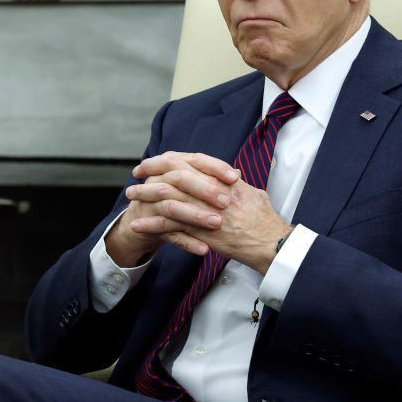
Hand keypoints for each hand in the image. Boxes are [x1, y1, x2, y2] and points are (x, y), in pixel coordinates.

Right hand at [104, 152, 237, 265]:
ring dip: (195, 215)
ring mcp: (151, 203)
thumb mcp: (189, 187)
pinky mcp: (146, 225)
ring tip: (216, 224)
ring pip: (173, 206)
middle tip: (226, 202)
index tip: (235, 178)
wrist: (139, 223)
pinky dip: (186, 242)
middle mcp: (159, 180)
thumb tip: (238, 173)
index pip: (195, 160)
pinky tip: (203, 249)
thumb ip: (211, 179)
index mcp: (173, 167)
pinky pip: (167, 233)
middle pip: (181, 179)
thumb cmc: (171, 200)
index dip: (215, 167)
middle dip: (205, 189)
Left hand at [123, 152, 292, 273]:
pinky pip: (170, 226)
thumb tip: (230, 176)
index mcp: (222, 178)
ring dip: (145, 197)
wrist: (271, 242)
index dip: (167, 159)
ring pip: (167, 198)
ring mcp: (204, 211)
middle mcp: (211, 191)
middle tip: (135, 174)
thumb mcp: (252, 193)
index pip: (188, 161)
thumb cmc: (265, 219)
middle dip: (150, 172)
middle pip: (172, 175)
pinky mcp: (200, 232)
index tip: (154, 160)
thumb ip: (236, 183)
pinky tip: (138, 224)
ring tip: (130, 196)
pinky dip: (152, 224)